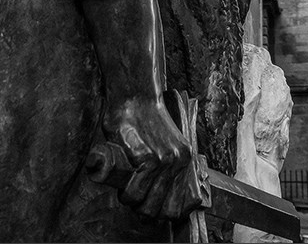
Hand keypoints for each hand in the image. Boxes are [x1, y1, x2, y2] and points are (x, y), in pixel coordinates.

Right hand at [102, 96, 201, 219]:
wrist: (136, 94)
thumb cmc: (144, 118)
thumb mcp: (166, 142)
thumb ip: (166, 164)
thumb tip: (158, 193)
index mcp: (185, 159)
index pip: (177, 206)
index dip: (160, 212)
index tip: (148, 208)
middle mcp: (178, 162)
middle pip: (160, 210)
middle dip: (143, 210)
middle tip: (134, 198)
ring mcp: (163, 161)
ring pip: (144, 203)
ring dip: (131, 200)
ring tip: (126, 189)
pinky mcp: (146, 157)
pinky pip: (134, 190)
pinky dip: (125, 191)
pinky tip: (122, 182)